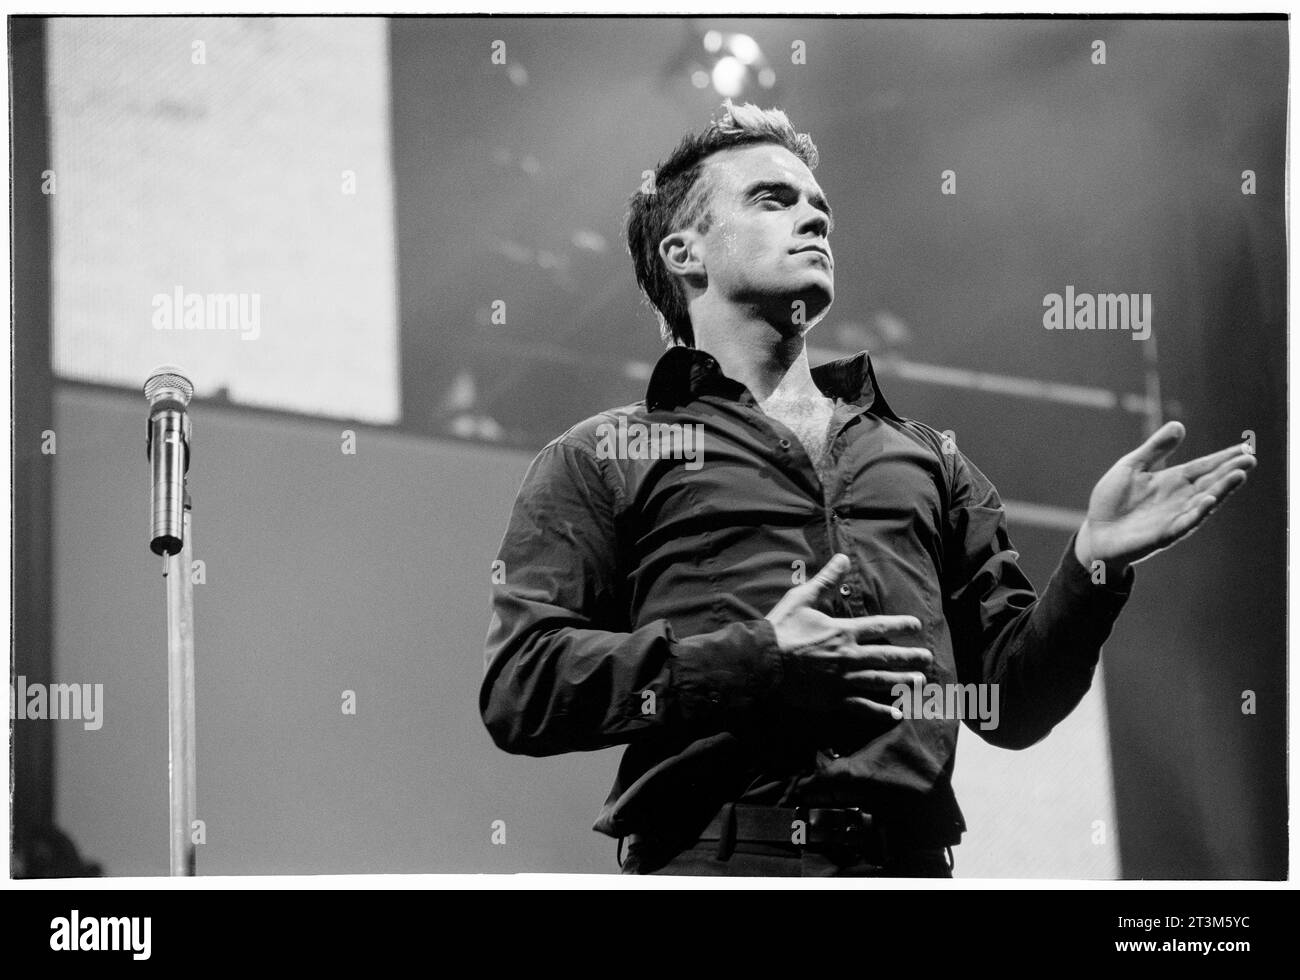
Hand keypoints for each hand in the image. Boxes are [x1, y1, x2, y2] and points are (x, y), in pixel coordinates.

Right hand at [765, 554, 931, 721]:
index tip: (916, 626)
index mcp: (843, 631)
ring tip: (919, 681)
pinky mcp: (832, 698)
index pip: (879, 627)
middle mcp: (848, 656)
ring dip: (901, 681)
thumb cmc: (781, 628)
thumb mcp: (802, 598)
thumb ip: (825, 580)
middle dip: (909, 657)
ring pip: (879, 681)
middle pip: (886, 656)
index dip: (900, 625)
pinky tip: (895, 715)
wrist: (761, 662)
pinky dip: (879, 711)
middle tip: (927, 658)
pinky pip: (861, 706)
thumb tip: (843, 558)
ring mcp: (842, 679)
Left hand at [1075, 421, 1255, 570]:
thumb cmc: (1113, 501)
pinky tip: (1208, 500)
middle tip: (1250, 459)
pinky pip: (1184, 523)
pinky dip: (1197, 512)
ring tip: (1238, 476)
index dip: (1223, 458)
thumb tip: (1179, 425)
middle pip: (1210, 483)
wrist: (1095, 533)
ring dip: (1221, 490)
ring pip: (1203, 502)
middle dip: (1230, 472)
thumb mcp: (1132, 467)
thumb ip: (1155, 449)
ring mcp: (1173, 517)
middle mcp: (1179, 499)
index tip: (1245, 448)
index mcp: (1172, 481)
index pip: (1203, 467)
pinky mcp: (1163, 535)